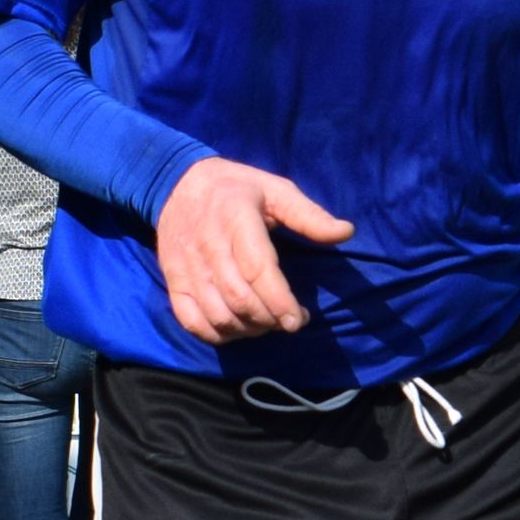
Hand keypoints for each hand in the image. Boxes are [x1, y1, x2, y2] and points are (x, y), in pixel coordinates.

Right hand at [155, 156, 354, 344]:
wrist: (178, 184)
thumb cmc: (237, 189)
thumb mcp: (276, 189)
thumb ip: (309, 215)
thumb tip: (346, 232)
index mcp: (237, 220)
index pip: (257, 270)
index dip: (280, 301)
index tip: (298, 319)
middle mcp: (208, 246)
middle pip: (239, 299)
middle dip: (270, 319)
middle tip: (290, 320)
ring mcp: (187, 267)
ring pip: (217, 315)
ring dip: (248, 330)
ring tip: (268, 323)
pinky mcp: (173, 281)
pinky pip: (191, 322)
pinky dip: (217, 335)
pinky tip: (238, 328)